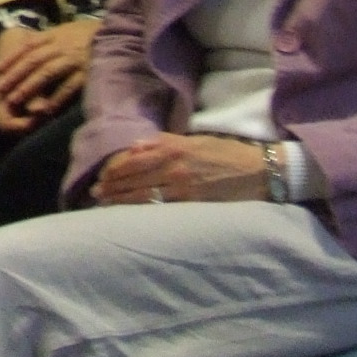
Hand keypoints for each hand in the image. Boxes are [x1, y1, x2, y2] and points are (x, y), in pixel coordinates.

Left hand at [0, 19, 94, 132]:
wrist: (117, 33)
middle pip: (32, 61)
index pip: (27, 47)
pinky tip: (45, 109)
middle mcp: (61, 46)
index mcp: (54, 36)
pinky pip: (69, 86)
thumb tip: (24, 45)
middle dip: (14, 75)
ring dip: (29, 87)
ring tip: (16, 100)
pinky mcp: (88, 72)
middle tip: (0, 89)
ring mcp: (74, 59)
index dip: (11, 58)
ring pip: (46, 73)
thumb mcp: (64, 30)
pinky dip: (57, 98)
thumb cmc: (86, 34)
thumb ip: (46, 39)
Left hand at [93, 133, 269, 205]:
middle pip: (135, 180)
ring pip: (145, 196)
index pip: (133, 161)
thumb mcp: (194, 139)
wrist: (260, 170)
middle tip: (96, 195)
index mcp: (173, 148)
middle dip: (112, 188)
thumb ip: (164, 141)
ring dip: (123, 201)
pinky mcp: (195, 203)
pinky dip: (147, 211)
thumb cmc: (227, 153)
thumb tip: (136, 146)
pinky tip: (134, 216)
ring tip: (106, 206)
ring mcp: (184, 186)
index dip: (114, 172)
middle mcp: (175, 167)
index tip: (101, 178)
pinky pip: (165, 208)